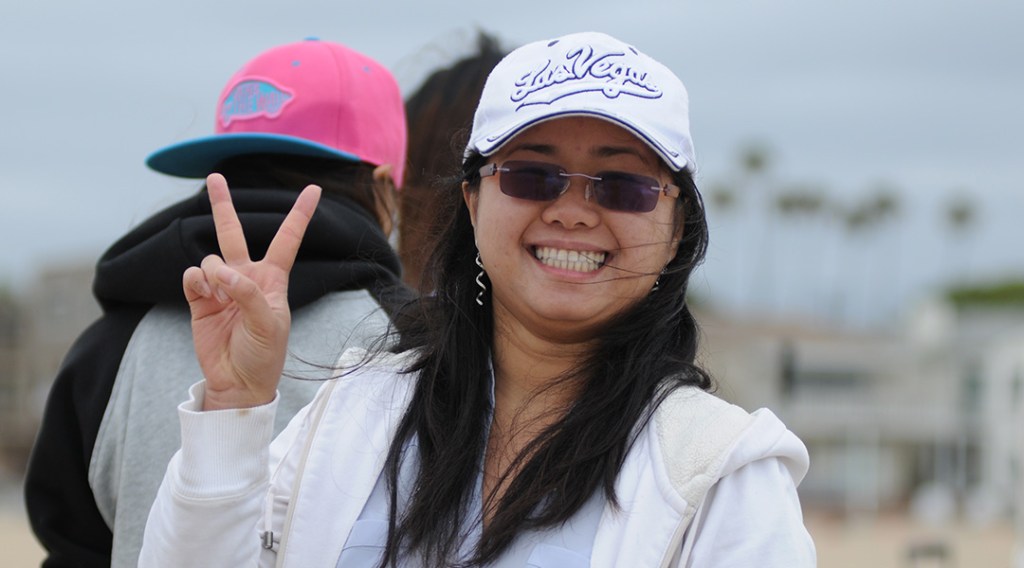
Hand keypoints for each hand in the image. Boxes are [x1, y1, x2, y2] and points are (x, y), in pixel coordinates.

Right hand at [182, 173, 320, 409]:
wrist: (238, 382)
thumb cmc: (264, 354)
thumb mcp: (269, 324)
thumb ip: (248, 293)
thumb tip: (220, 270)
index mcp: (272, 279)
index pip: (288, 239)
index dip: (300, 214)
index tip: (314, 188)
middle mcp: (246, 277)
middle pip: (234, 233)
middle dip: (222, 205)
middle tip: (214, 177)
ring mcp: (220, 287)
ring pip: (210, 257)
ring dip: (214, 274)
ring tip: (221, 298)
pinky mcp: (199, 300)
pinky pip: (191, 276)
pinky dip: (196, 282)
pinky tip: (204, 296)